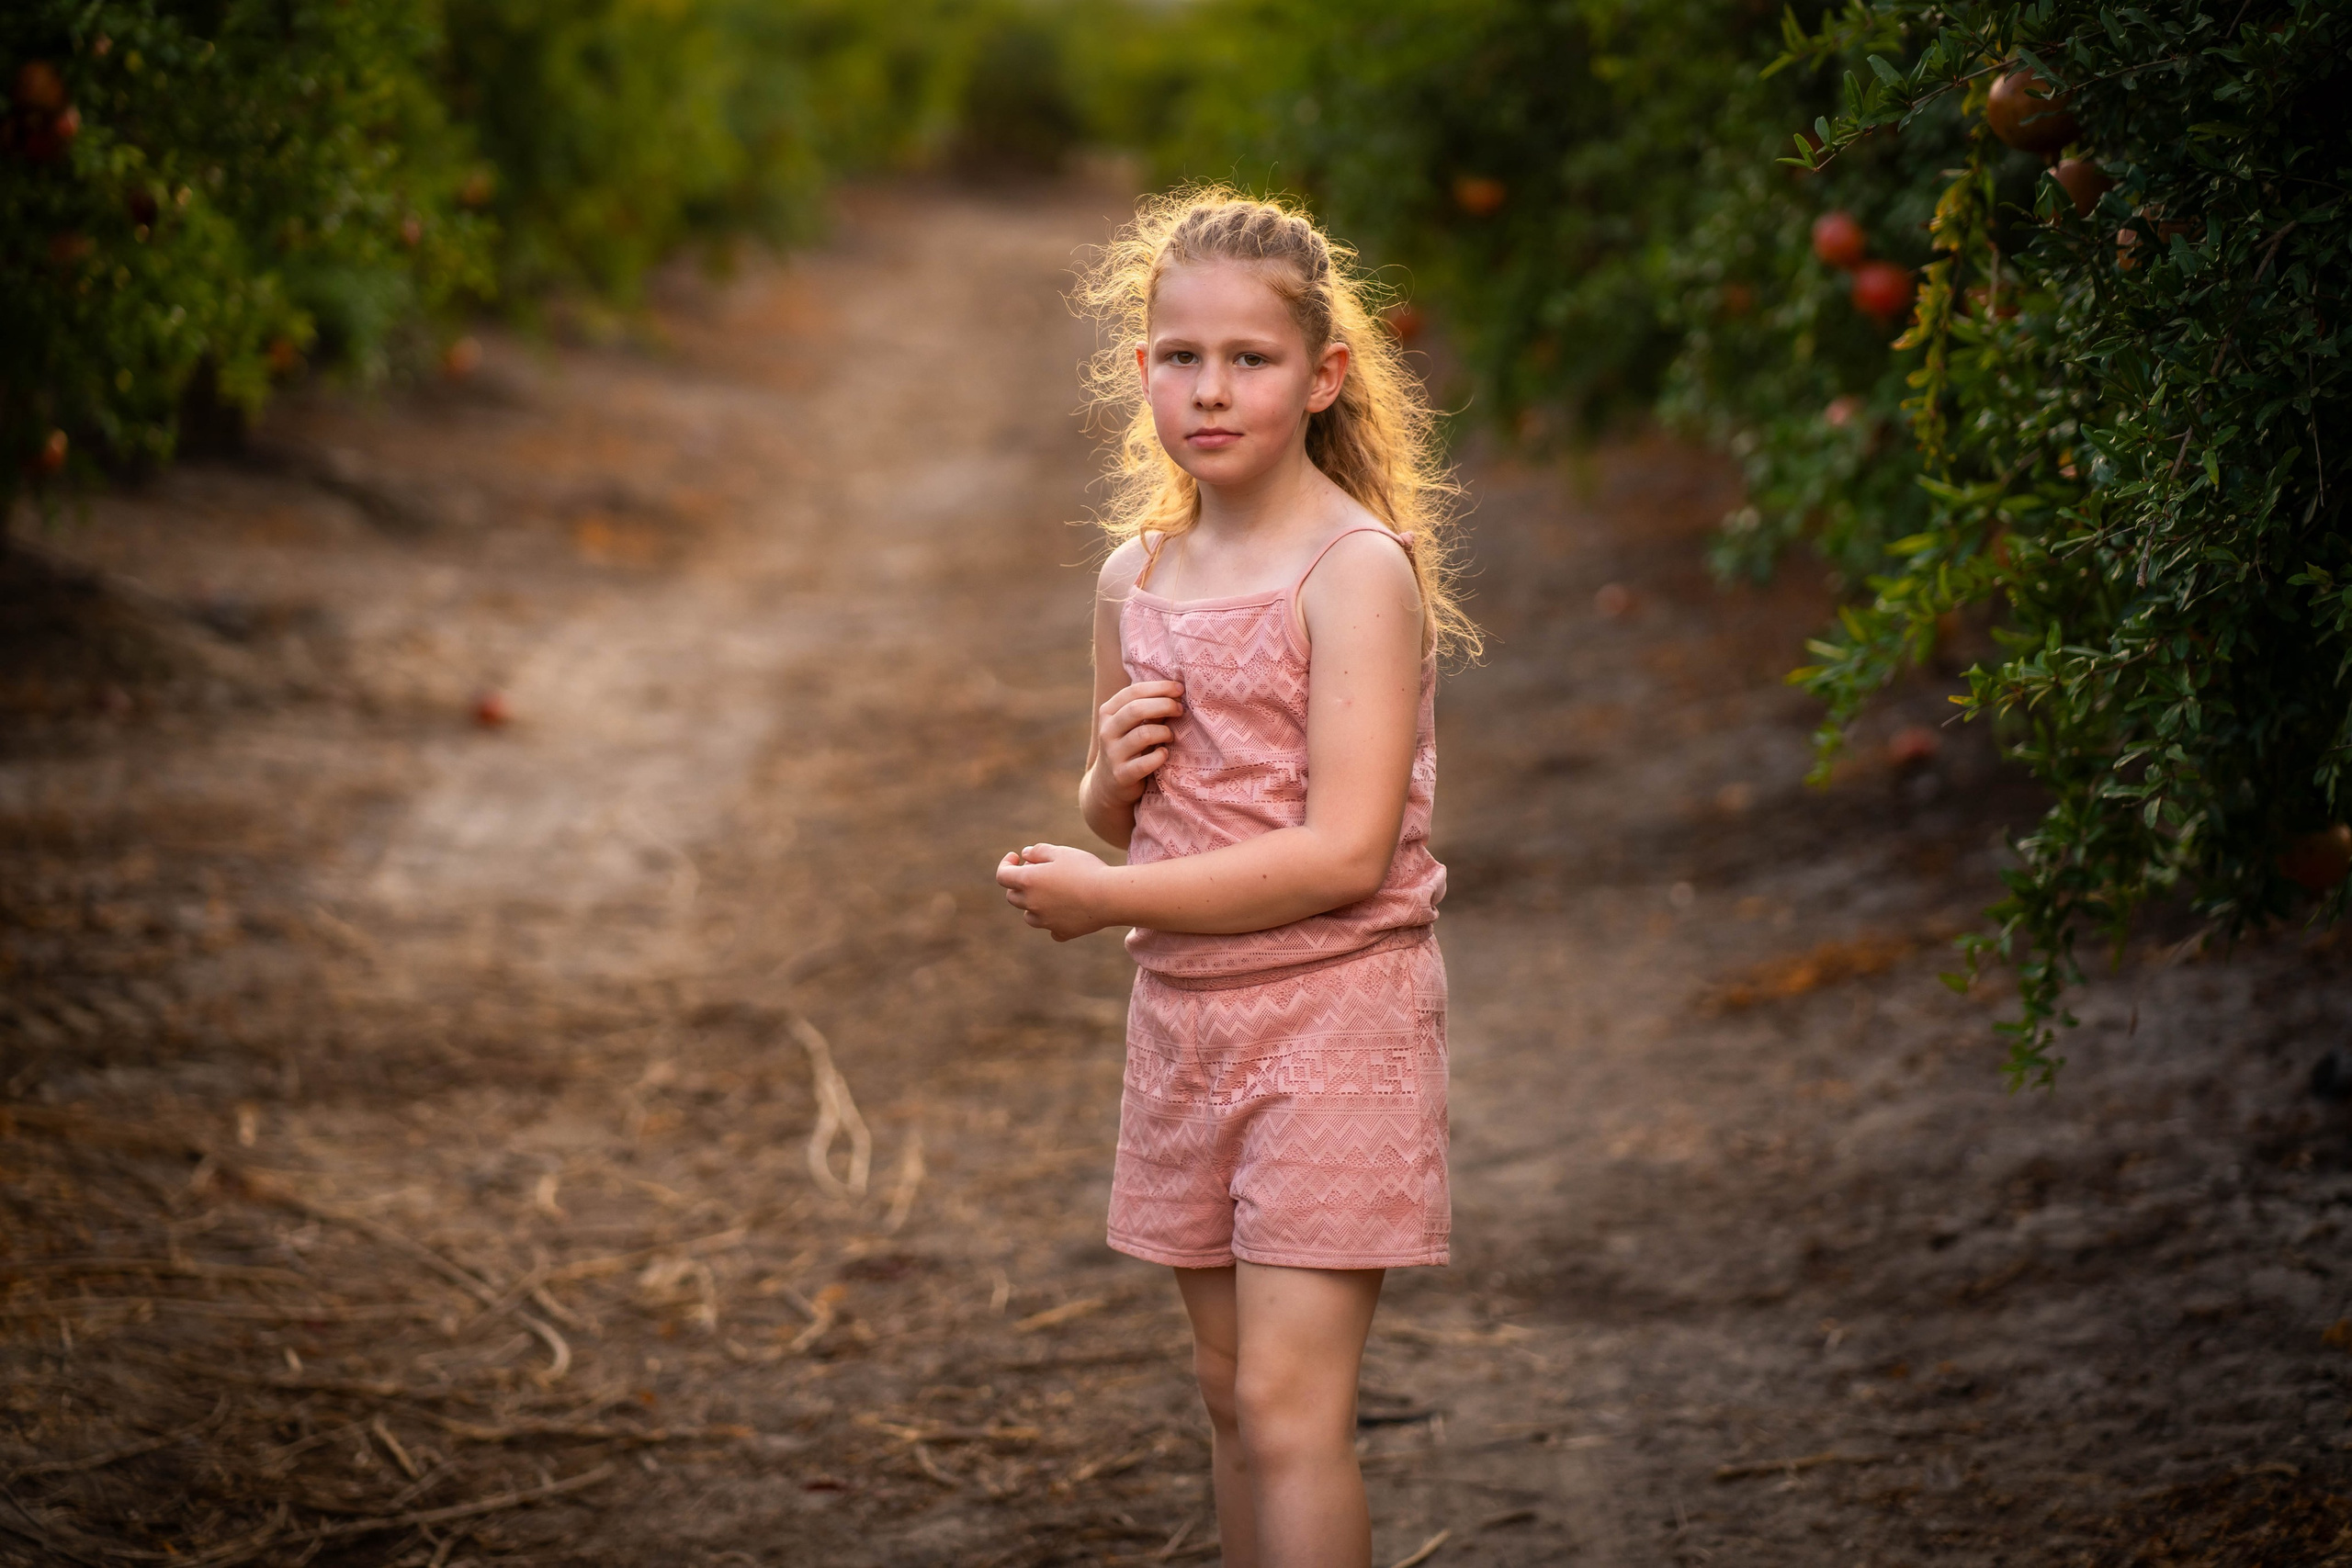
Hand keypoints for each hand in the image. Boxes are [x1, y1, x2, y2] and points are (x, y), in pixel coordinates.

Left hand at [997, 843, 1112, 941]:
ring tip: (1053, 892)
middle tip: (1039, 871)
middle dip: (1020, 884)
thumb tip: (1025, 855)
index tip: (1016, 857)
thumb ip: (1039, 851)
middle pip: (1013, 897)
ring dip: (1034, 904)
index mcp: (1028, 882)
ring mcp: (1046, 921)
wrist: (1110, 897)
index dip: (1006, 864)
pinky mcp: (1062, 932)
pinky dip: (1053, 921)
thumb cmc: (1085, 869)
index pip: (1002, 876)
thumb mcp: (1061, 852)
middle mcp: (1031, 904)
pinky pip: (1051, 929)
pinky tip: (1066, 912)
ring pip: (1029, 915)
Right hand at [1089, 680, 1184, 808]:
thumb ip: (1149, 709)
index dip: (1159, 687)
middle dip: (1164, 705)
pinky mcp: (1121, 775)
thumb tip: (1176, 691)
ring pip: (1143, 734)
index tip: (1180, 689)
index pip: (1133, 691)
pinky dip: (1160, 756)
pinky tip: (1164, 754)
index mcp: (1108, 712)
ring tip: (1171, 736)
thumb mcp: (1133, 725)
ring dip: (1164, 732)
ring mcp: (1112, 754)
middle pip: (1136, 709)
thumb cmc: (1129, 747)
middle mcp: (1107, 731)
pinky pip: (1145, 763)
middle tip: (1180, 710)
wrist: (1108, 784)